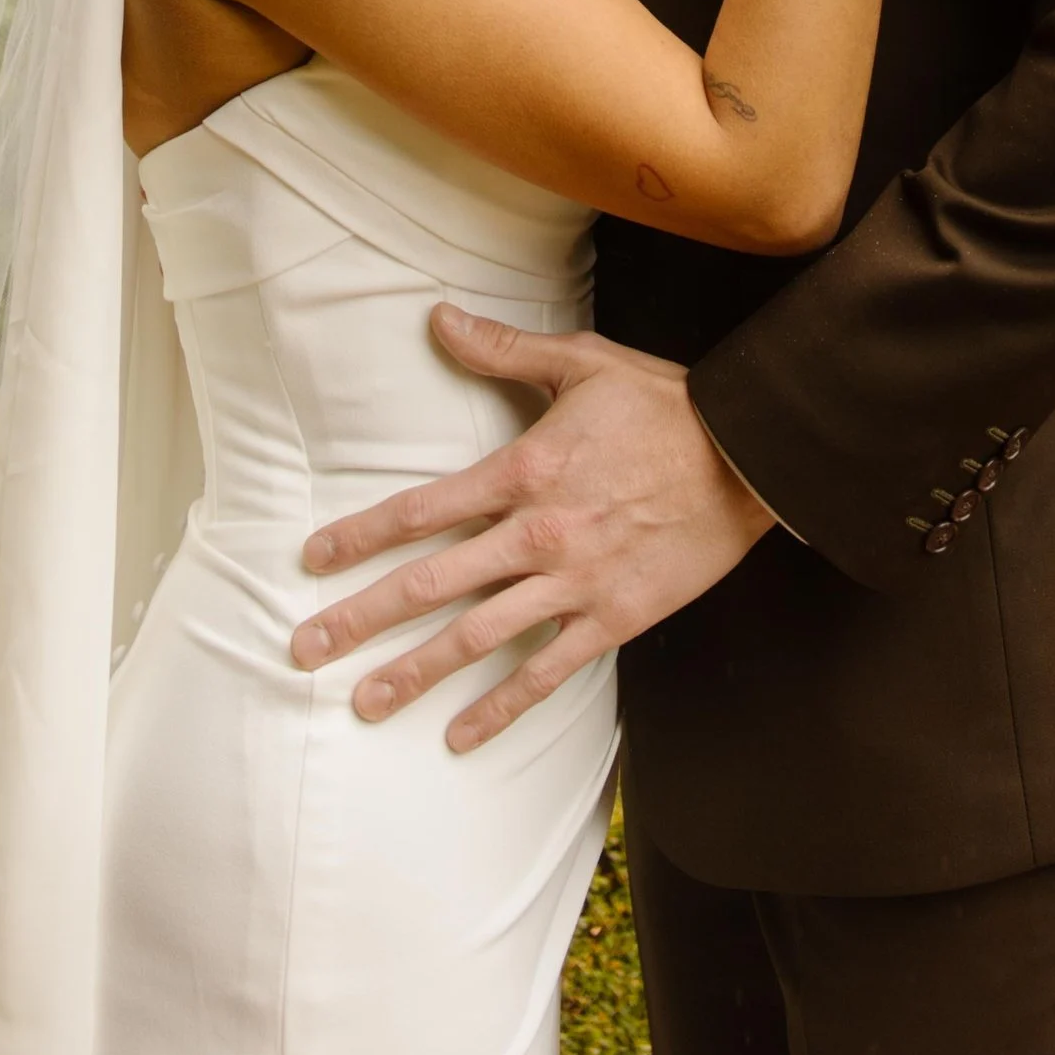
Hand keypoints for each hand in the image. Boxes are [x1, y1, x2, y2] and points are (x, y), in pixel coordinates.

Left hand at [290, 307, 772, 750]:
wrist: (749, 456)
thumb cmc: (664, 403)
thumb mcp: (581, 361)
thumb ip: (502, 350)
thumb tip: (437, 318)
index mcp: (523, 471)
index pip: (421, 510)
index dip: (361, 536)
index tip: (313, 559)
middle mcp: (537, 535)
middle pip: (432, 584)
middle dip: (361, 618)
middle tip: (304, 650)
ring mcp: (574, 585)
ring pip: (477, 638)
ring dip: (414, 672)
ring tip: (363, 703)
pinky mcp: (612, 620)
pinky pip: (546, 673)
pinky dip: (501, 707)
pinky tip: (460, 736)